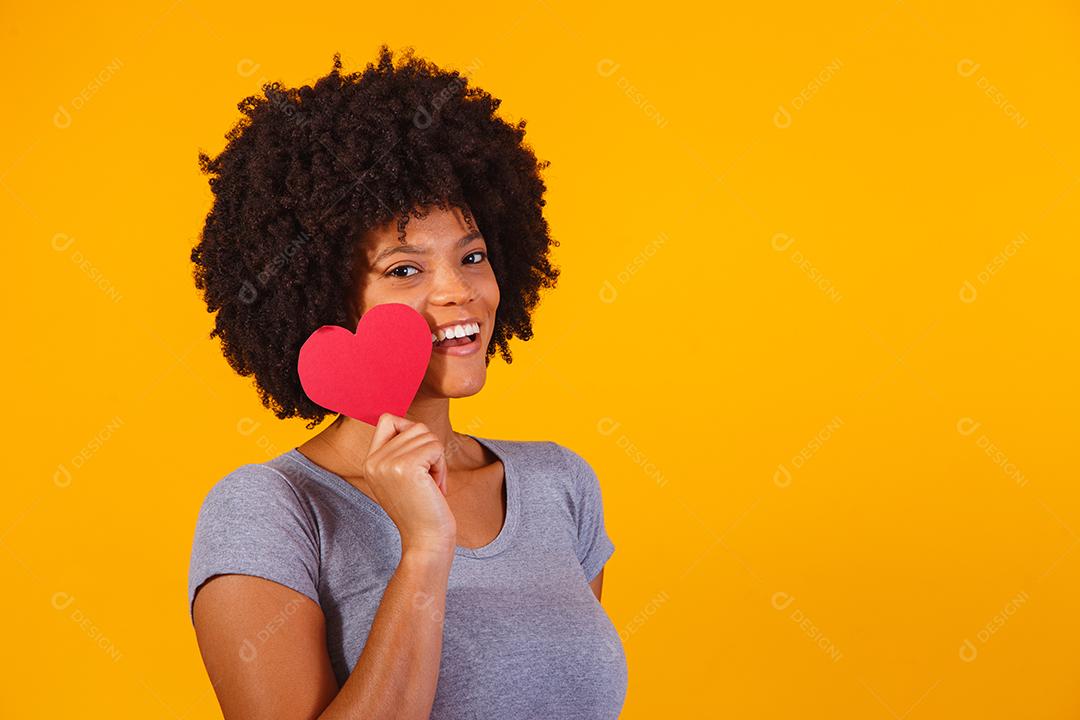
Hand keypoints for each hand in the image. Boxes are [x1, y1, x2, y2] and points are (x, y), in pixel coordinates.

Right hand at [362, 413, 456, 556]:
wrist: (425, 540)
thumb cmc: (421, 509)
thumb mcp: (400, 477)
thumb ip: (399, 451)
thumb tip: (414, 425)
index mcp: (369, 462)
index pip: (387, 419)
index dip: (410, 430)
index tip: (419, 458)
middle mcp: (374, 461)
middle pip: (414, 426)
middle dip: (430, 451)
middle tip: (429, 479)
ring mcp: (388, 463)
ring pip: (427, 436)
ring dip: (437, 459)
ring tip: (431, 484)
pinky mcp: (407, 467)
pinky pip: (435, 447)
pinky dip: (442, 466)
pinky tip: (436, 487)